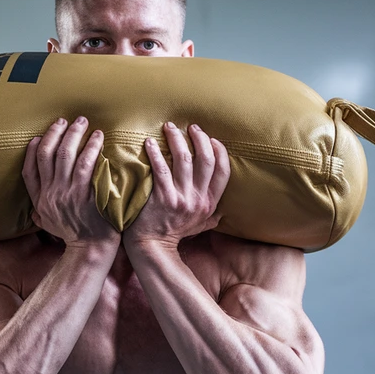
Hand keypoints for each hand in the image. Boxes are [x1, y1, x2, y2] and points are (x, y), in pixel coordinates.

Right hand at [22, 116, 118, 246]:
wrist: (91, 249)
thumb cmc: (74, 236)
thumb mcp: (49, 225)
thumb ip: (40, 212)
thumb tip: (33, 208)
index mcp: (40, 201)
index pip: (28, 172)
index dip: (31, 152)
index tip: (37, 137)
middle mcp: (51, 194)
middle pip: (47, 155)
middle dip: (55, 133)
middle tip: (65, 121)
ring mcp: (68, 193)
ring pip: (66, 154)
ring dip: (74, 134)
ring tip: (83, 122)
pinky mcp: (86, 193)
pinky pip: (87, 164)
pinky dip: (92, 147)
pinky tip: (98, 138)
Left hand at [125, 122, 229, 247]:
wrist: (152, 246)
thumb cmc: (173, 233)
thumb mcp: (198, 227)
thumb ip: (211, 218)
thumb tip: (224, 213)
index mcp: (209, 203)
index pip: (223, 172)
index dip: (220, 151)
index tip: (211, 139)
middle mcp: (198, 199)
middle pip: (206, 160)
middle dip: (200, 138)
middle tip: (191, 127)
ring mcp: (180, 197)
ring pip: (184, 159)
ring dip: (177, 139)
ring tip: (169, 128)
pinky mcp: (162, 197)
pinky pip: (161, 168)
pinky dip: (155, 153)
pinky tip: (149, 143)